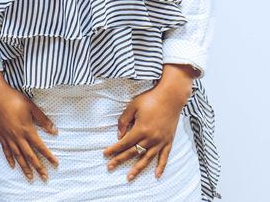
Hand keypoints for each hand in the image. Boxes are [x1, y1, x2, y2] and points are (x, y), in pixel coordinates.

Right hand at [0, 72, 57, 181]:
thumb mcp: (32, 107)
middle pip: (30, 155)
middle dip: (38, 167)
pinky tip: (13, 166)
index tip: (56, 164)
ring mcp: (8, 137)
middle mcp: (18, 137)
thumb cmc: (15, 99)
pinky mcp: (1, 135)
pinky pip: (6, 150)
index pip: (40, 147)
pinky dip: (9, 159)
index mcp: (27, 130)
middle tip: (44, 178)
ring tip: (30, 177)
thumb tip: (55, 131)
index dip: (49, 156)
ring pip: (18, 156)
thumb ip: (43, 120)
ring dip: (24, 167)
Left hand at [103, 64, 195, 180]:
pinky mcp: (169, 141)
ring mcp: (161, 141)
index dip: (113, 149)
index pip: (124, 143)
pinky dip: (161, 167)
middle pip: (133, 152)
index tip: (105, 154)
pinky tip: (156, 175)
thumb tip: (119, 136)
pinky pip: (164, 157)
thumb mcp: (132, 107)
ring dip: (138, 168)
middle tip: (109, 167)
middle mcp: (151, 138)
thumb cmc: (150, 99)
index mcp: (141, 129)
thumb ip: (124, 121)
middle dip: (120, 160)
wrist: (171, 97)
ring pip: (147, 158)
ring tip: (129, 177)